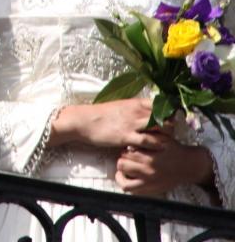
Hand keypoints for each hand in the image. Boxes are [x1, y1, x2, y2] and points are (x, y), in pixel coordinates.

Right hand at [50, 98, 171, 148]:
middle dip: (171, 127)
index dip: (169, 113)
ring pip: (160, 129)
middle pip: (165, 117)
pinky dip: (154, 146)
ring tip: (163, 144)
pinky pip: (148, 142)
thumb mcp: (119, 107)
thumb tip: (146, 113)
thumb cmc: (100, 115)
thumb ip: (134, 110)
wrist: (83, 121)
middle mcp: (136, 112)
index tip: (170, 120)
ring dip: (165, 138)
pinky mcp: (126, 137)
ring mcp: (132, 124)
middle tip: (168, 135)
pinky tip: (152, 151)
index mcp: (135, 103)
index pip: (161, 105)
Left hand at [116, 137, 215, 197]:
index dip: (126, 149)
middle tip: (128, 157)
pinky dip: (124, 183)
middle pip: (123, 164)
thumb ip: (147, 135)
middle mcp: (148, 171)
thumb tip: (132, 132)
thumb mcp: (162, 138)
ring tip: (126, 167)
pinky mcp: (151, 189)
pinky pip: (130, 189)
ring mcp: (149, 182)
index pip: (127, 153)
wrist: (189, 165)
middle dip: (123, 159)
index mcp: (150, 157)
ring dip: (122, 171)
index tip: (129, 149)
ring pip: (123, 177)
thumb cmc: (174, 150)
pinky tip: (126, 177)